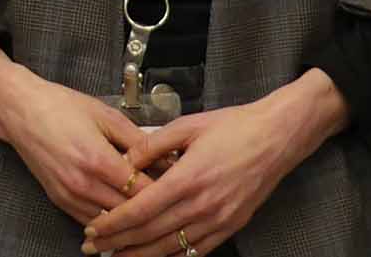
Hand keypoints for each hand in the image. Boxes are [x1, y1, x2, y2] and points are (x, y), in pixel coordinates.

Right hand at [0, 48, 152, 225]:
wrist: (20, 110)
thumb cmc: (60, 106)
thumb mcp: (106, 115)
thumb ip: (138, 141)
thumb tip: (167, 158)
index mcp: (98, 160)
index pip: (142, 190)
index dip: (164, 190)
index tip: (178, 184)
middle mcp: (83, 184)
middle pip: (129, 211)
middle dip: (150, 206)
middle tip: (168, 197)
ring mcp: (69, 195)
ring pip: (111, 223)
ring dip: (129, 217)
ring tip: (148, 207)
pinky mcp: (59, 200)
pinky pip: (91, 222)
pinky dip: (109, 221)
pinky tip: (121, 213)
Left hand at [81, 69, 348, 256]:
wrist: (277, 137)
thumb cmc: (233, 126)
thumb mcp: (187, 126)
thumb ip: (151, 145)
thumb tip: (124, 162)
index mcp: (187, 178)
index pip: (140, 210)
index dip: (113, 223)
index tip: (93, 229)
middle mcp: (202, 205)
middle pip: (150, 233)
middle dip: (118, 243)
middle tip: (93, 248)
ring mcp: (218, 219)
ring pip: (171, 248)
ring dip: (140, 255)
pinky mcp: (231, 226)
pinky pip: (196, 250)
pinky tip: (155, 256)